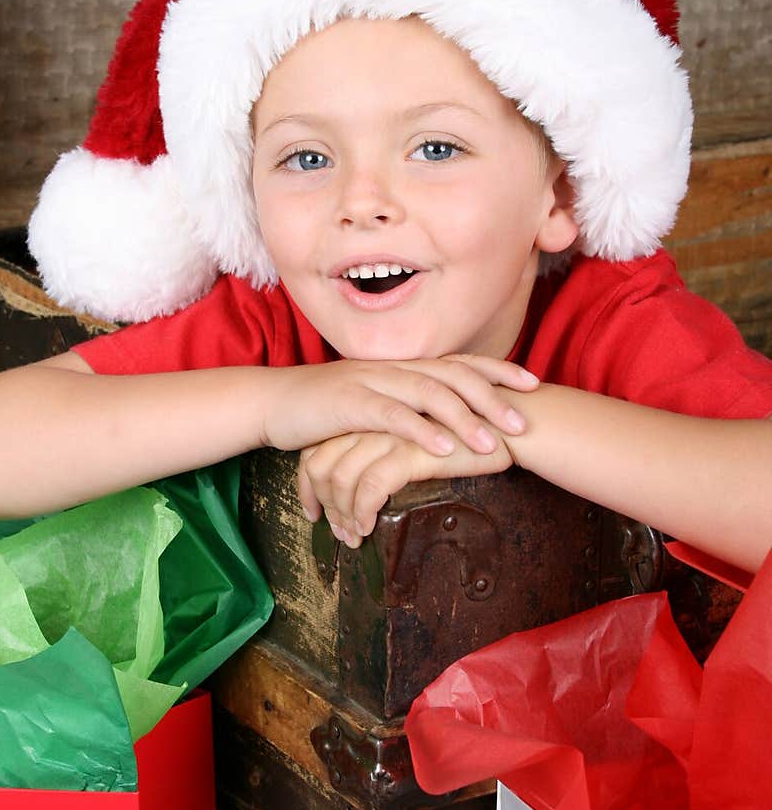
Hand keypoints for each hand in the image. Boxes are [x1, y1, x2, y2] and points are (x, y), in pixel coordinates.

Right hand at [262, 355, 537, 458]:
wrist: (274, 403)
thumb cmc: (327, 408)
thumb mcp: (374, 402)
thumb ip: (408, 406)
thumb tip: (445, 423)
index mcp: (403, 366)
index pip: (459, 362)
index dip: (498, 369)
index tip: (534, 383)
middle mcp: (393, 368)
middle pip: (453, 375)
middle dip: (493, 398)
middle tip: (524, 423)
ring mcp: (371, 382)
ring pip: (427, 394)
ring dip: (464, 418)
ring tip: (493, 443)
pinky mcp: (349, 404)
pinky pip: (390, 416)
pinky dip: (419, 431)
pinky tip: (443, 448)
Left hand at [298, 425, 514, 546]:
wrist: (513, 424)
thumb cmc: (471, 436)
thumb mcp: (419, 439)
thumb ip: (393, 450)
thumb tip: (369, 484)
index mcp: (372, 413)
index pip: (320, 448)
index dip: (310, 484)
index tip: (315, 512)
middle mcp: (374, 419)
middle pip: (321, 462)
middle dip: (321, 503)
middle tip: (333, 531)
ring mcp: (388, 433)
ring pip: (341, 476)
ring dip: (341, 513)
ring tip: (352, 537)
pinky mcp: (409, 450)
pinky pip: (369, 486)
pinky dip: (361, 512)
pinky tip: (366, 528)